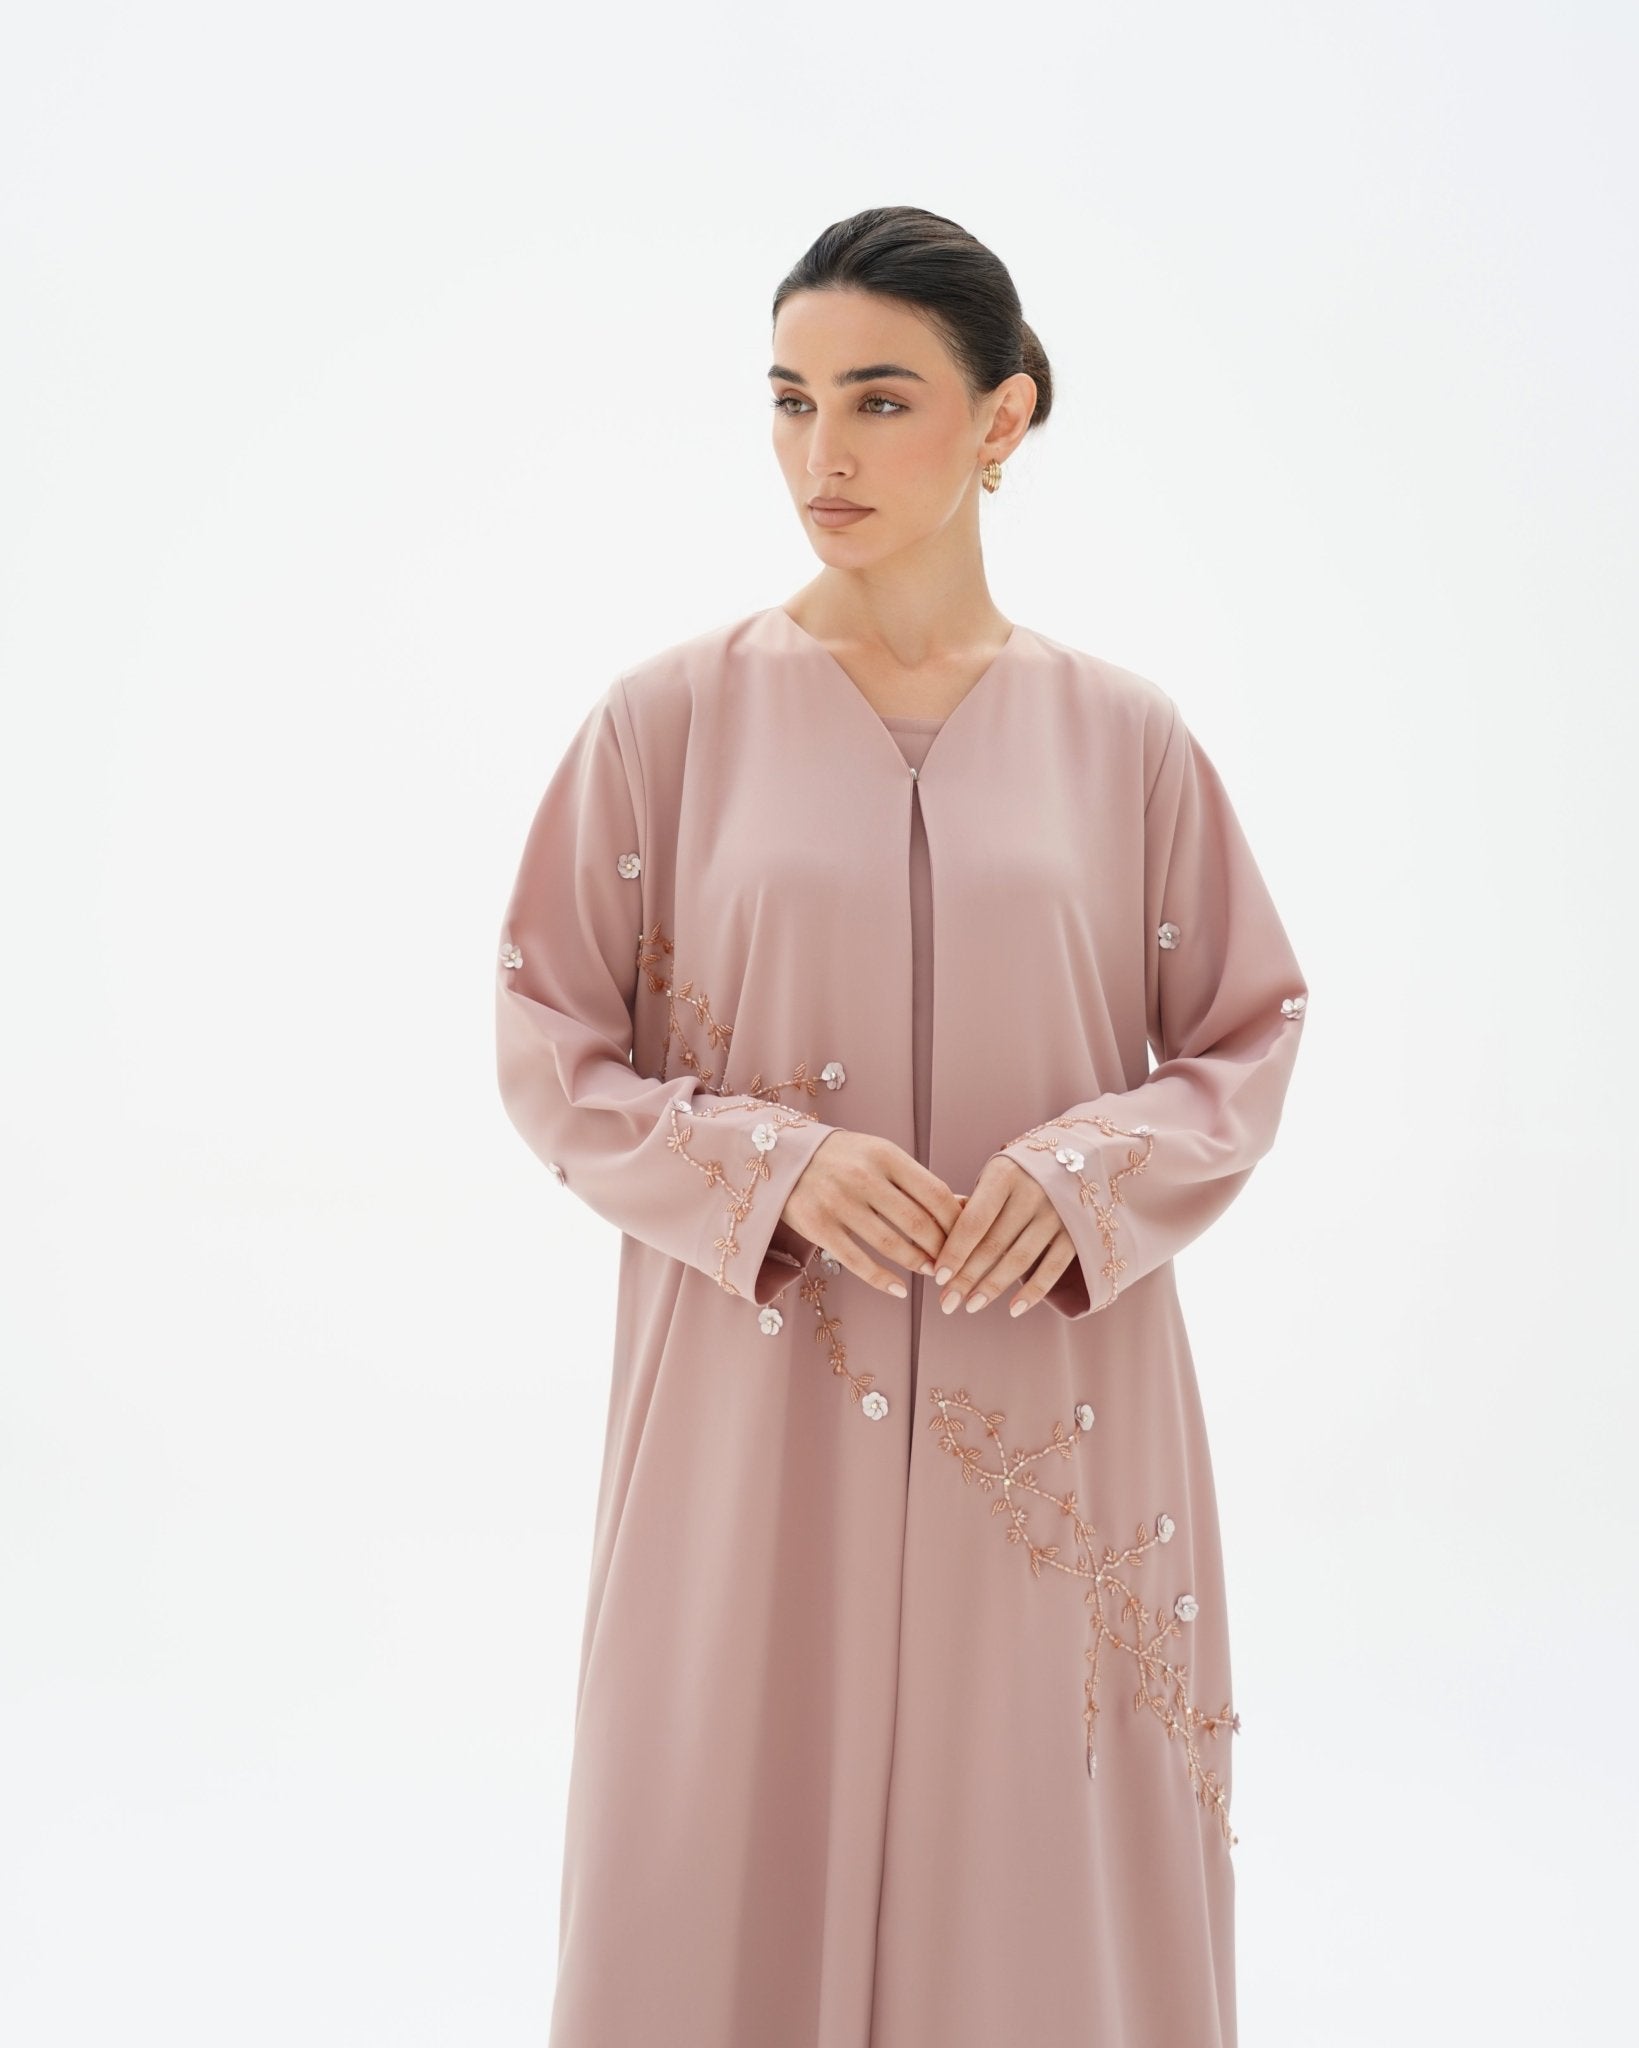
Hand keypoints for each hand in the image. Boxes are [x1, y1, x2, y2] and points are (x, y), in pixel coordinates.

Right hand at [780, 1129, 964, 1299]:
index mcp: (885, 1155)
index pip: (936, 1194)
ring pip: (891, 1244)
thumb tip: (966, 1207)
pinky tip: (899, 1289)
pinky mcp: (818, 1227)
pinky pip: (857, 1262)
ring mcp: (838, 1202)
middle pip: (917, 1223)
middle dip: (941, 1249)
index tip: (967, 1238)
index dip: (957, 1222)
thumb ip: (918, 1181)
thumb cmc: (846, 1158)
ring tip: (930, 1271)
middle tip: (951, 1263)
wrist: (785, 1156)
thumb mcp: (881, 1156)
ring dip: (917, 1264)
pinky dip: (883, 1280)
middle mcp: (862, 1177)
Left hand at [930, 1153, 1078, 1317]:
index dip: (955, 1251)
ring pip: (1019, 1260)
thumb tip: (936, 1242)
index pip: (974, 1221)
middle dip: (967, 1277)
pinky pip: (1052, 1269)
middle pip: (993, 1244)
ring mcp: (1058, 1214)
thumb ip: (971, 1205)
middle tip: (947, 1301)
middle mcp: (1033, 1193)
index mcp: (1005, 1175)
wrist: (1082, 1158)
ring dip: (992, 1287)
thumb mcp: (995, 1176)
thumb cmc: (1021, 1174)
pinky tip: (1013, 1310)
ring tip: (971, 1306)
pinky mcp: (1078, 1233)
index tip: (938, 1277)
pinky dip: (1033, 1292)